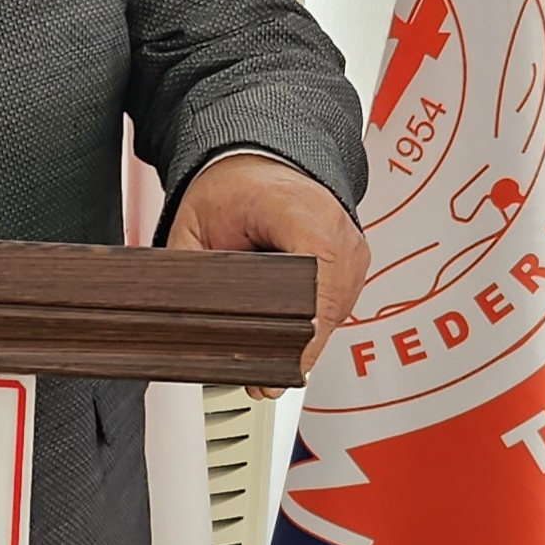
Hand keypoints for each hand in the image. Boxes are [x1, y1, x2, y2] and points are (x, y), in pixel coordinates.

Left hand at [166, 153, 368, 394]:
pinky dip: (318, 320)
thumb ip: (193, 273)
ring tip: (273, 356)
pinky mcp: (355, 260)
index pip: (316, 278)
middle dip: (298, 345)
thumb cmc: (231, 188)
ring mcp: (352, 245)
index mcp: (297, 210)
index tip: (281, 363)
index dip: (300, 328)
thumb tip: (189, 325)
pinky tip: (293, 330)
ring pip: (339, 311)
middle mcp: (335, 227)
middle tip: (265, 379)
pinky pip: (342, 303)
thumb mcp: (195, 225)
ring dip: (309, 336)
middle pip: (330, 305)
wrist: (258, 165)